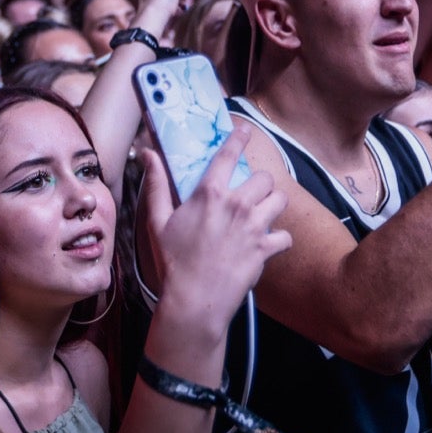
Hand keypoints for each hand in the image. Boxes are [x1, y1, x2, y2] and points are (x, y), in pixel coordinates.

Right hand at [143, 127, 291, 332]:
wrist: (193, 301)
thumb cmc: (172, 262)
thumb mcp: (157, 222)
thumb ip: (155, 184)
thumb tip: (146, 153)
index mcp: (210, 194)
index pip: (228, 155)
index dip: (238, 138)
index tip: (244, 131)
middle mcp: (236, 205)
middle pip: (264, 177)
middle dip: (260, 183)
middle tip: (251, 193)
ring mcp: (254, 227)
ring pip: (280, 199)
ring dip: (274, 204)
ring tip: (264, 212)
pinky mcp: (265, 249)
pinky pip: (285, 235)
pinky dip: (280, 239)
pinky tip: (269, 243)